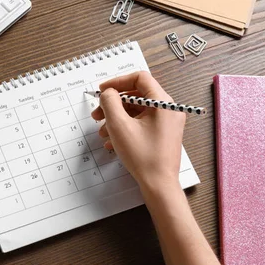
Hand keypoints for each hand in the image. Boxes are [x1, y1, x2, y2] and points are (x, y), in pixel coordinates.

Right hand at [91, 71, 184, 190]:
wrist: (158, 185)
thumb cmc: (144, 157)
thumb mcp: (120, 125)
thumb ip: (110, 102)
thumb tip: (108, 93)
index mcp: (163, 103)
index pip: (140, 78)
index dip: (118, 81)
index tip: (103, 90)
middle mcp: (168, 110)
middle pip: (136, 95)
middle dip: (113, 104)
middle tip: (97, 113)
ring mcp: (166, 123)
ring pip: (136, 111)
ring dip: (116, 118)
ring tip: (102, 131)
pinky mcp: (161, 134)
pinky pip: (140, 123)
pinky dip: (125, 127)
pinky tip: (112, 140)